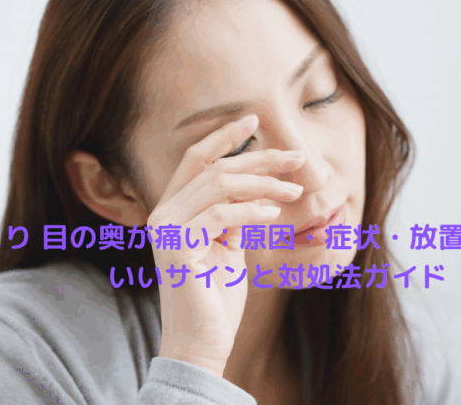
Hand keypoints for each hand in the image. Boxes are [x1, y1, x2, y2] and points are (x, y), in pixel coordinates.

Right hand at [147, 114, 305, 376]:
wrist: (201, 342)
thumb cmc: (216, 296)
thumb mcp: (228, 245)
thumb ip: (231, 215)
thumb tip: (255, 190)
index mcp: (172, 209)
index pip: (195, 159)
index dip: (224, 136)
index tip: (254, 119)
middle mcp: (162, 213)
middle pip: (214, 167)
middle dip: (260, 158)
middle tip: (298, 158)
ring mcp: (166, 229)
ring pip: (219, 184)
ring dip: (264, 184)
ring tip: (295, 193)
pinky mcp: (177, 246)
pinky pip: (221, 214)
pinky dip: (251, 210)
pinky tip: (273, 216)